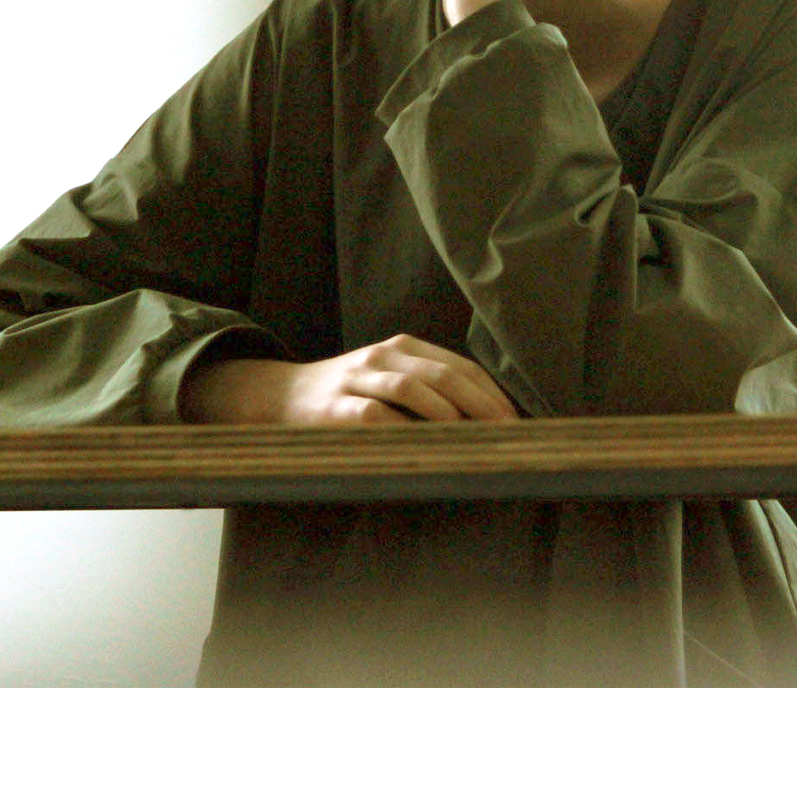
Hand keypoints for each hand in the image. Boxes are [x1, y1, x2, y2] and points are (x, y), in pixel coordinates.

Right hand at [180, 335, 519, 426]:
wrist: (281, 397)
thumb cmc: (350, 395)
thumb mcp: (390, 380)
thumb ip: (431, 392)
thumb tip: (488, 425)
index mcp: (404, 347)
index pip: (460, 366)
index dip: (490, 394)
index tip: (515, 422)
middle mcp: (383, 355)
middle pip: (443, 374)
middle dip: (479, 405)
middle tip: (503, 435)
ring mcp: (357, 378)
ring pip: (411, 388)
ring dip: (445, 414)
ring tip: (470, 439)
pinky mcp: (335, 408)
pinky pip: (374, 416)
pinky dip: (402, 431)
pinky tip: (422, 449)